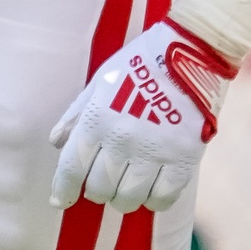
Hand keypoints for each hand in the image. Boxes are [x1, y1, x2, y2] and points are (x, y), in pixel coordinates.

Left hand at [49, 18, 235, 212]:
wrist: (194, 49)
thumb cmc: (143, 60)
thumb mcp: (102, 79)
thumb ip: (77, 113)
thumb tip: (57, 143)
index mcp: (99, 118)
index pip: (71, 168)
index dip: (62, 190)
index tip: (60, 200)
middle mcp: (122, 139)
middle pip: (99, 189)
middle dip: (98, 189)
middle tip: (106, 178)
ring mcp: (154, 151)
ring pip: (129, 199)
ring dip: (124, 197)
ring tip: (130, 184)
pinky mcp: (184, 157)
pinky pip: (163, 197)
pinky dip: (155, 198)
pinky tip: (155, 185)